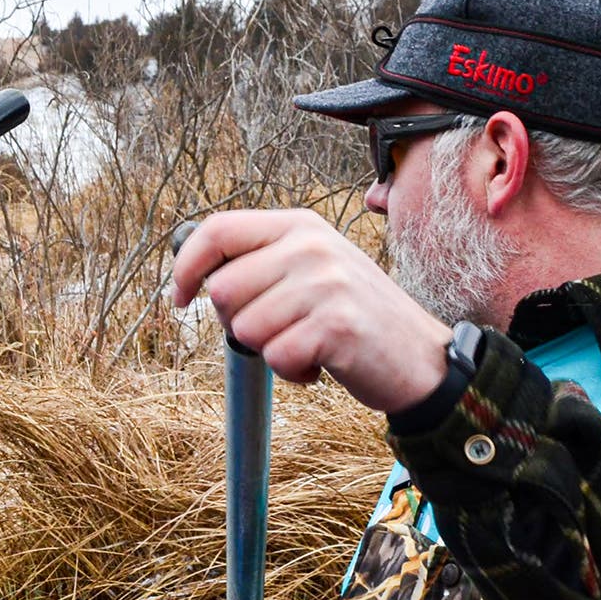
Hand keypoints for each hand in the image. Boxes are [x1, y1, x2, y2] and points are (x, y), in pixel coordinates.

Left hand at [170, 208, 451, 413]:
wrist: (421, 357)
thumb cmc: (354, 318)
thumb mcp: (311, 270)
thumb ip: (262, 263)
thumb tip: (196, 276)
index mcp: (300, 226)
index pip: (217, 230)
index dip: (186, 267)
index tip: (179, 298)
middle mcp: (312, 246)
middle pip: (223, 290)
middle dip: (237, 324)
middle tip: (279, 331)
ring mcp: (326, 283)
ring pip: (245, 329)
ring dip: (269, 351)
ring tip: (308, 345)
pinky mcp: (337, 325)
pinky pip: (276, 358)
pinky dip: (292, 373)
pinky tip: (321, 364)